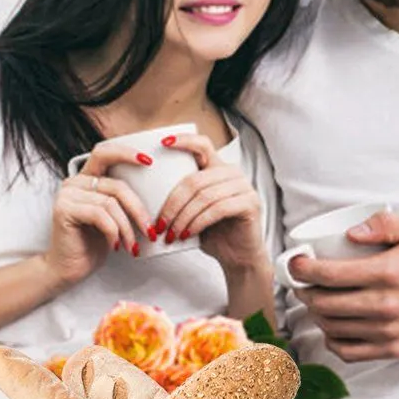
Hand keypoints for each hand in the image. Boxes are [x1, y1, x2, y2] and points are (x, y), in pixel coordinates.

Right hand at [40, 140, 156, 287]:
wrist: (69, 268)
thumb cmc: (92, 243)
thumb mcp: (113, 217)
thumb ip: (121, 199)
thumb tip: (154, 192)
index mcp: (86, 179)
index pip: (105, 153)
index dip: (126, 153)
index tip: (149, 161)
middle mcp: (74, 182)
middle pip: (116, 186)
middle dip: (138, 210)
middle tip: (151, 230)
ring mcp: (67, 195)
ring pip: (111, 203)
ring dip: (127, 228)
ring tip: (132, 245)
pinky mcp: (64, 210)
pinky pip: (100, 215)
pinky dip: (113, 232)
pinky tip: (115, 245)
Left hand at [155, 134, 269, 279]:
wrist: (238, 257)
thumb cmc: (213, 233)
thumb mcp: (193, 211)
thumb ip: (182, 196)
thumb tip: (147, 192)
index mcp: (219, 168)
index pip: (203, 145)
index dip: (184, 141)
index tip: (162, 144)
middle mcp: (234, 173)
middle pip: (195, 180)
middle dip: (172, 204)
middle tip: (159, 224)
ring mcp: (245, 187)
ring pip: (204, 196)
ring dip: (183, 217)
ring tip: (170, 234)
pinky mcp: (251, 203)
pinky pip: (218, 209)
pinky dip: (198, 222)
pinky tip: (187, 234)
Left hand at [289, 212, 398, 361]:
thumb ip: (383, 224)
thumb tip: (349, 233)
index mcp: (389, 272)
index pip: (329, 275)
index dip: (302, 270)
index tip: (295, 264)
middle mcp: (386, 305)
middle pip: (325, 303)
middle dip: (304, 292)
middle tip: (302, 282)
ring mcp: (390, 331)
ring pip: (333, 328)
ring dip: (316, 314)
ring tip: (316, 300)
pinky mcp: (395, 349)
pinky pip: (350, 352)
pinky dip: (333, 340)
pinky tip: (332, 326)